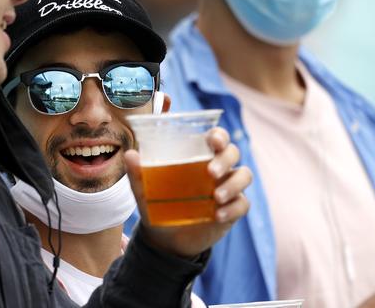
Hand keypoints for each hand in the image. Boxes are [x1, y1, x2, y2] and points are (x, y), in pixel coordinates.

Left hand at [124, 127, 251, 257]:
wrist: (165, 240)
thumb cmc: (158, 205)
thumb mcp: (145, 191)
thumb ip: (138, 173)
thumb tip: (130, 155)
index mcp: (198, 156)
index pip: (216, 137)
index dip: (219, 135)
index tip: (213, 141)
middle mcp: (217, 168)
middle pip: (233, 152)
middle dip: (225, 160)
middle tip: (210, 172)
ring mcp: (227, 188)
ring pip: (244, 175)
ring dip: (233, 184)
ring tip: (216, 198)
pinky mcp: (232, 209)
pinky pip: (243, 204)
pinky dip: (233, 208)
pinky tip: (217, 216)